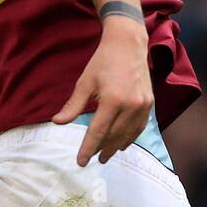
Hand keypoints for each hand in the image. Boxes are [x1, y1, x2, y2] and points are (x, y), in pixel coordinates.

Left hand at [52, 17, 152, 165]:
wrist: (127, 44)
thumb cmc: (103, 61)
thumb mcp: (85, 82)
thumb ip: (73, 105)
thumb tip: (57, 122)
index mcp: (112, 100)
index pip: (98, 131)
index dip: (88, 148)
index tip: (80, 162)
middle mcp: (130, 106)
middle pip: (114, 136)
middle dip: (102, 149)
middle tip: (93, 159)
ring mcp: (142, 106)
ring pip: (128, 134)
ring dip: (116, 147)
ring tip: (105, 155)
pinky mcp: (149, 104)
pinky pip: (139, 128)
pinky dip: (130, 138)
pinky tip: (122, 143)